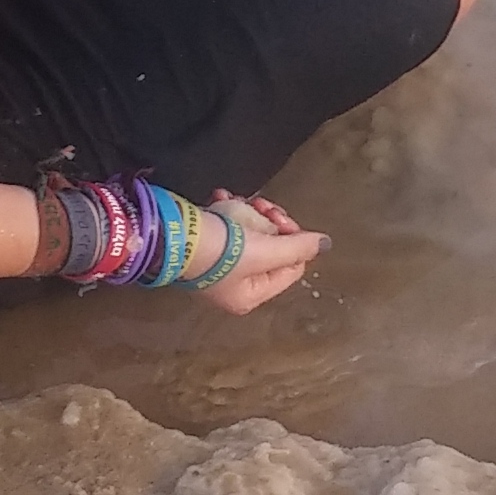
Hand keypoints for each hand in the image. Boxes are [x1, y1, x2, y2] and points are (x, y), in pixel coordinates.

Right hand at [193, 193, 323, 313]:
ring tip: (235, 201)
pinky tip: (220, 199)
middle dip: (269, 222)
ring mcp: (218, 266)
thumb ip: (298, 247)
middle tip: (261, 206)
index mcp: (251, 295)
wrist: (169, 234)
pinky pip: (226, 228)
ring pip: (250, 235)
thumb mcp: (265, 251)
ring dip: (247, 213)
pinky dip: (226, 212)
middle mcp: (235, 286)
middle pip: (272, 249)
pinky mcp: (203, 247)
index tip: (280, 219)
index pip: (292, 267)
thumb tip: (326, 245)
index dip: (293, 240)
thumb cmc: (218, 250)